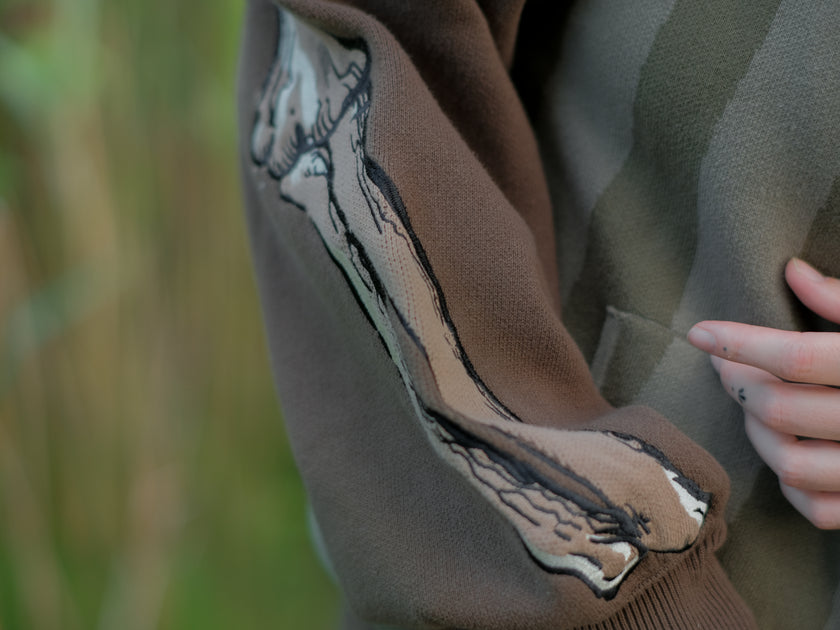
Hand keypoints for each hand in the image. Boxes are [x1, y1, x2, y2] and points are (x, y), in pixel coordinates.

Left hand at [687, 258, 839, 528]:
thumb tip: (792, 272)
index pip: (799, 357)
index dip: (740, 342)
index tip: (700, 331)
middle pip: (783, 410)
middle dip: (739, 383)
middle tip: (725, 364)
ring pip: (790, 464)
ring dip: (756, 433)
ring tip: (750, 404)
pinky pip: (818, 509)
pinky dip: (789, 484)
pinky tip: (784, 449)